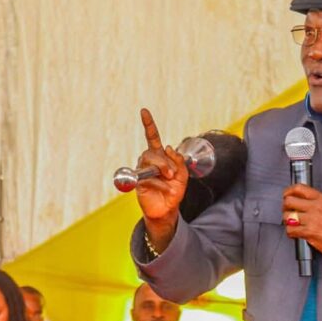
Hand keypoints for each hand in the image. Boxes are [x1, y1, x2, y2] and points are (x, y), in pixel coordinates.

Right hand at [135, 108, 188, 247]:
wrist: (167, 209)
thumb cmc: (174, 191)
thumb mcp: (183, 175)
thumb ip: (178, 161)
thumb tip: (168, 148)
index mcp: (160, 156)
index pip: (152, 137)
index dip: (148, 124)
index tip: (144, 111)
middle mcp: (149, 161)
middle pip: (152, 151)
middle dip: (165, 162)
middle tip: (172, 174)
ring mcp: (143, 170)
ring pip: (149, 160)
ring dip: (162, 169)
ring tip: (169, 179)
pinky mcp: (138, 181)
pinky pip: (146, 176)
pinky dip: (158, 183)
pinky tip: (163, 188)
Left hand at [282, 184, 321, 266]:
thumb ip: (317, 204)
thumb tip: (302, 204)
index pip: (298, 188)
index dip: (288, 192)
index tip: (286, 196)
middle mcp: (316, 207)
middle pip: (289, 201)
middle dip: (285, 208)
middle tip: (288, 213)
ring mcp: (312, 219)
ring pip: (287, 216)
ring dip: (287, 222)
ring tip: (292, 225)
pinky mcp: (310, 232)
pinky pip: (290, 230)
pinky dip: (290, 233)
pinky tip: (296, 234)